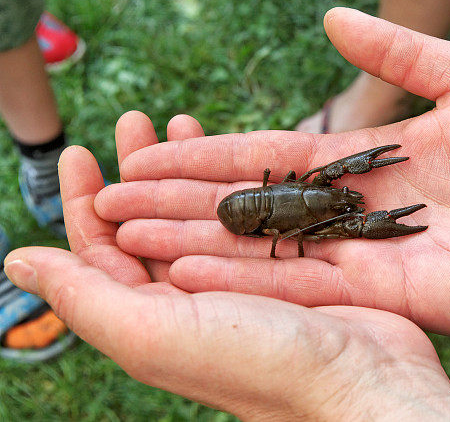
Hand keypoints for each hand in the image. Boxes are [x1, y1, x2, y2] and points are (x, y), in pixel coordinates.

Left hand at [3, 147, 449, 420]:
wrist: (363, 383)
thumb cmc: (260, 363)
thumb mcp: (156, 333)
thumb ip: (86, 296)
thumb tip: (15, 261)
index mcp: (151, 320)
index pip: (99, 254)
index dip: (83, 202)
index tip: (80, 150)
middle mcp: (192, 302)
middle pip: (150, 224)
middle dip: (136, 170)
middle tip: (135, 118)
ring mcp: (243, 284)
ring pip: (200, 214)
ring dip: (186, 167)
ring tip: (182, 119)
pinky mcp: (288, 268)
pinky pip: (250, 216)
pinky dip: (236, 183)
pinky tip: (237, 157)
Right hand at [95, 8, 449, 339]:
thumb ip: (400, 50)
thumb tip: (330, 15)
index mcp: (360, 162)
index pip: (266, 156)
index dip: (208, 156)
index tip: (151, 154)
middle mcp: (347, 211)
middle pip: (249, 206)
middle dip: (181, 202)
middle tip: (112, 200)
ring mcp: (359, 256)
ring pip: (262, 250)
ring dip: (194, 243)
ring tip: (128, 238)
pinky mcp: (379, 296)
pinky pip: (301, 288)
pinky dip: (245, 282)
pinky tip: (188, 275)